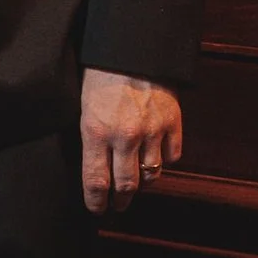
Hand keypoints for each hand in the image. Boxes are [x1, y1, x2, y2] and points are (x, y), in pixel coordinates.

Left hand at [80, 69, 181, 212]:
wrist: (133, 48)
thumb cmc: (101, 74)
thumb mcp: (84, 106)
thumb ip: (91, 138)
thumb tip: (95, 166)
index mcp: (96, 132)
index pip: (95, 181)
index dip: (96, 201)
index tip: (96, 209)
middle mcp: (125, 137)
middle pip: (125, 185)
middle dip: (120, 200)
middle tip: (118, 204)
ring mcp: (152, 131)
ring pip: (151, 175)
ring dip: (143, 182)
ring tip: (137, 183)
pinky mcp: (173, 123)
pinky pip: (172, 156)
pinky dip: (165, 160)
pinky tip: (157, 157)